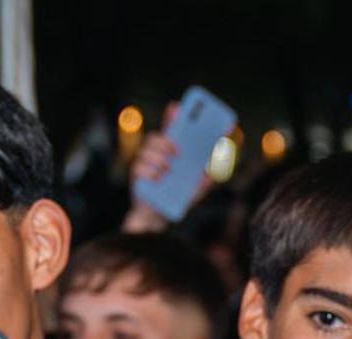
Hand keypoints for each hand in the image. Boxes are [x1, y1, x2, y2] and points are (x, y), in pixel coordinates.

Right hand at [123, 101, 213, 231]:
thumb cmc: (178, 199)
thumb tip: (215, 167)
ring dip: (158, 158)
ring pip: (145, 151)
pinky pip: (139, 169)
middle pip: (155, 137)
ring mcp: (143, 165)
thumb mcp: (197, 188)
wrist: (161, 219)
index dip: (172, 117)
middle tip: (176, 150)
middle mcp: (155, 155)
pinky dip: (150, 172)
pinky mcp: (136, 178)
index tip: (177, 107)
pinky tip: (159, 177)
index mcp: (170, 153)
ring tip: (169, 168)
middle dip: (165, 141)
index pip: (170, 130)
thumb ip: (207, 178)